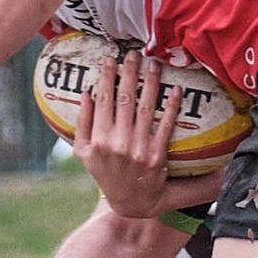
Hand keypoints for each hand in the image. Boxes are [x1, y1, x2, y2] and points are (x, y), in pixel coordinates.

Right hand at [75, 48, 218, 218]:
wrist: (129, 204)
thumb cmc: (105, 174)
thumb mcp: (83, 154)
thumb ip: (81, 124)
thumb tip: (86, 94)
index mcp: (98, 140)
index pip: (103, 101)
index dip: (107, 78)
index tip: (110, 59)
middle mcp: (117, 143)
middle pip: (124, 100)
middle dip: (129, 73)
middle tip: (133, 53)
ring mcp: (138, 149)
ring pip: (145, 108)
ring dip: (150, 83)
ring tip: (154, 64)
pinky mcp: (156, 156)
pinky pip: (165, 126)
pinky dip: (171, 107)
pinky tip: (175, 90)